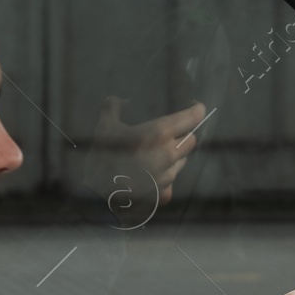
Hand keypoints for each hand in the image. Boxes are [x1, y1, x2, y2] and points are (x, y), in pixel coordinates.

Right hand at [86, 97, 205, 205]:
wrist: (97, 194)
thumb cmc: (103, 156)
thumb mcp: (104, 126)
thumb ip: (113, 107)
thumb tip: (120, 99)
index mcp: (160, 133)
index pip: (192, 118)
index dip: (196, 111)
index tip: (196, 108)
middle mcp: (170, 153)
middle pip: (191, 141)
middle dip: (184, 135)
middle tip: (169, 135)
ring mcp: (169, 175)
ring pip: (182, 161)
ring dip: (175, 157)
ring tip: (156, 156)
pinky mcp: (164, 193)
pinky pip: (172, 181)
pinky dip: (165, 177)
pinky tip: (151, 176)